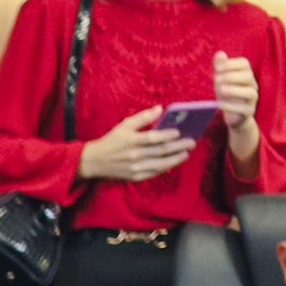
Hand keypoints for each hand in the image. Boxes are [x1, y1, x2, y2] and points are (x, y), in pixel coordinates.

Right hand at [77, 106, 196, 184]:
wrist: (94, 161)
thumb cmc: (112, 140)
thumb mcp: (124, 125)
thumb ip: (143, 117)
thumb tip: (160, 108)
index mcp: (132, 141)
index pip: (154, 138)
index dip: (168, 135)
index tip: (180, 132)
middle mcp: (134, 155)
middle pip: (161, 151)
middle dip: (178, 146)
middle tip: (191, 142)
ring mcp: (135, 167)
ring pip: (161, 164)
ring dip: (176, 159)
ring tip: (186, 153)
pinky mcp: (135, 176)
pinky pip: (154, 173)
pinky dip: (165, 168)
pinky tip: (173, 163)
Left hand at [210, 53, 262, 160]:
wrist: (233, 115)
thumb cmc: (227, 94)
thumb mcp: (221, 80)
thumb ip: (220, 67)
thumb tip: (219, 53)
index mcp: (246, 74)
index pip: (244, 63)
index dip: (231, 64)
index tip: (218, 67)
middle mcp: (252, 84)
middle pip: (248, 76)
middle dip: (232, 76)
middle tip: (216, 79)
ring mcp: (253, 98)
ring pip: (250, 92)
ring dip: (235, 90)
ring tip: (221, 89)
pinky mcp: (249, 111)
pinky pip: (244, 109)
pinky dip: (231, 106)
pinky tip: (220, 104)